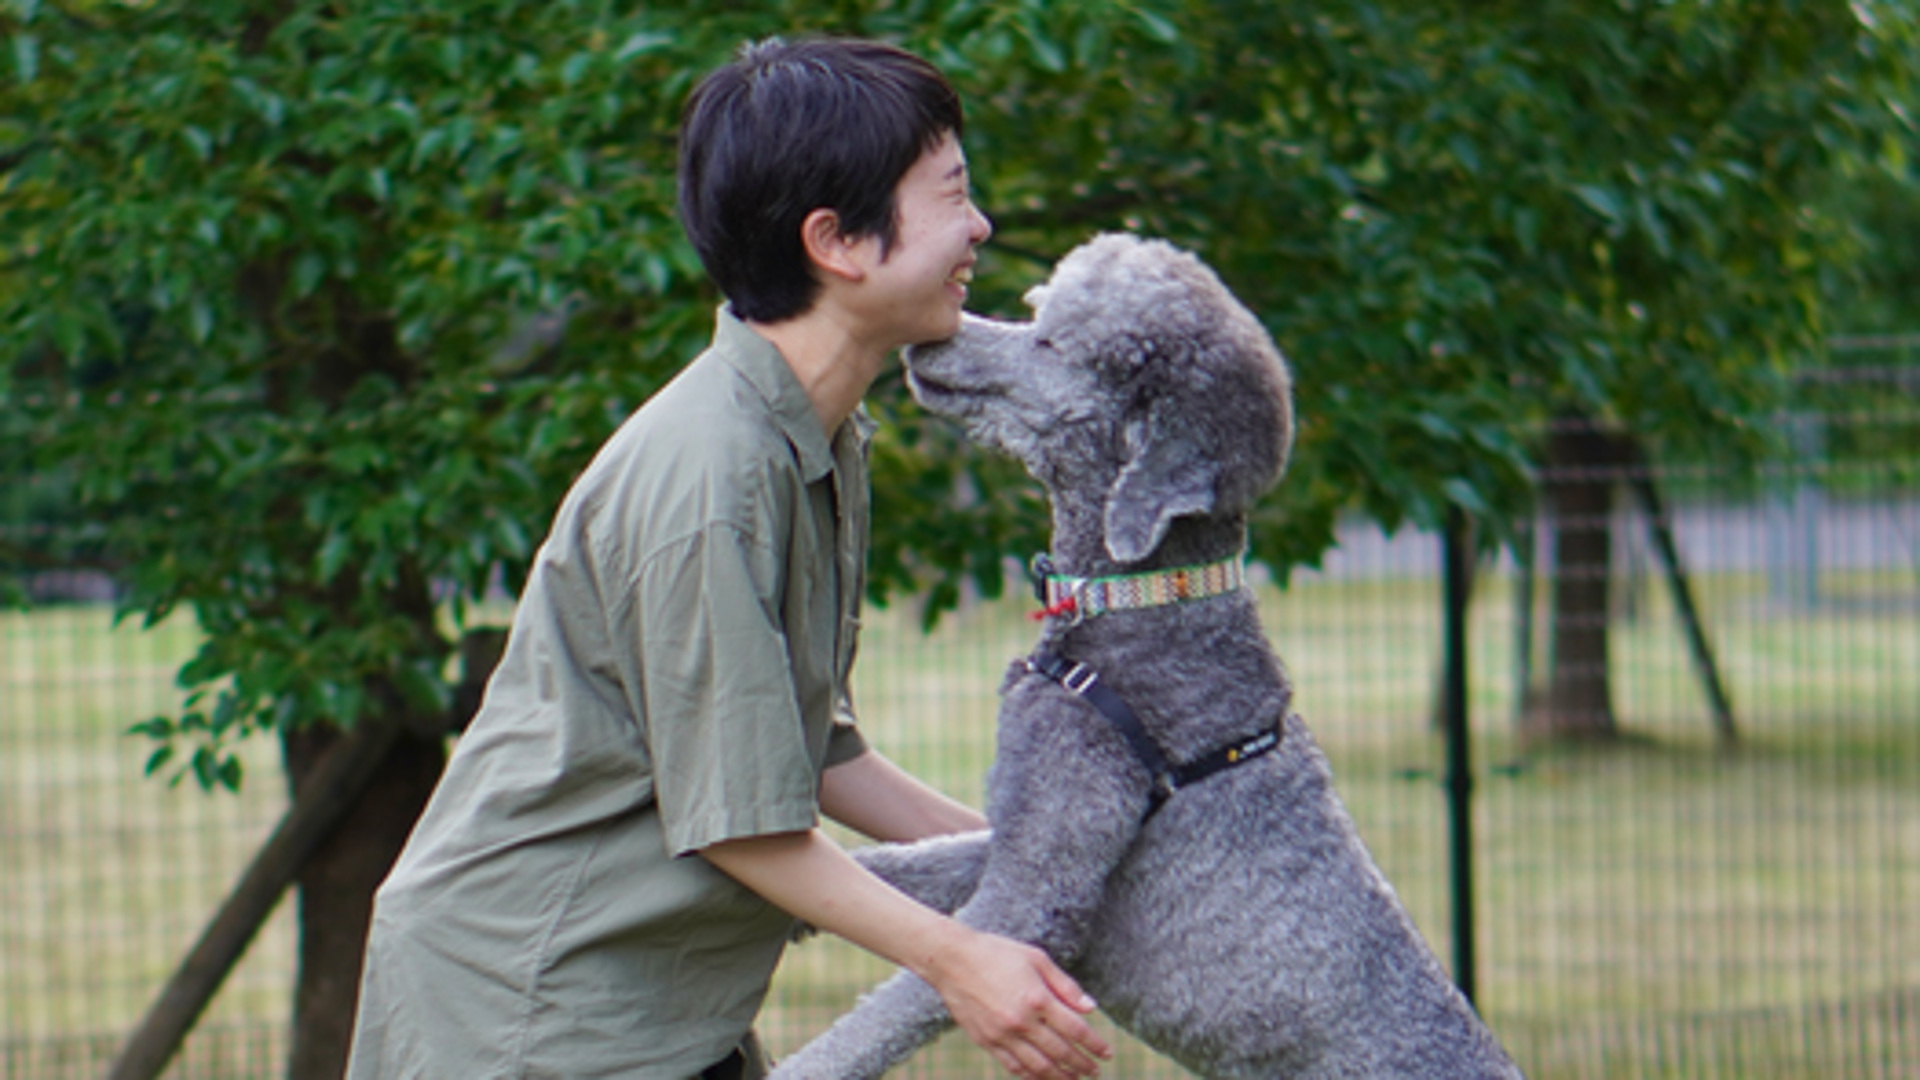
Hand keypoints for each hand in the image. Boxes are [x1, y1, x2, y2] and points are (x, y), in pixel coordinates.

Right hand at [924, 925, 1111, 1078]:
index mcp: (1038, 998)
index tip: (1106, 1053)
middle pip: (1060, 1052)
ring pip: (1039, 1067)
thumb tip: (1091, 1008)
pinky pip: (1014, 1067)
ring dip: (1060, 1077)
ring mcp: (1002, 1035)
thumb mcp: (1036, 959)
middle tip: (1095, 1072)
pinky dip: (1032, 1077)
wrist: (952, 960)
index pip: (1076, 1030)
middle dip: (1082, 1065)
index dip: (1094, 1044)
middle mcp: (1022, 1021)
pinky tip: (1044, 1077)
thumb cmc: (997, 953)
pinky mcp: (986, 1041)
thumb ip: (1065, 985)